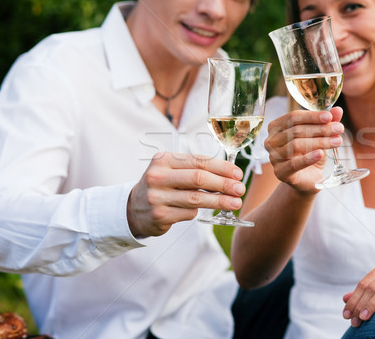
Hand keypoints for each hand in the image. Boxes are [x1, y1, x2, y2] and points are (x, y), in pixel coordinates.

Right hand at [127, 152, 245, 236]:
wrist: (133, 209)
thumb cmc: (162, 186)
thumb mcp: (172, 170)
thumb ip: (196, 169)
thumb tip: (230, 175)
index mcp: (163, 159)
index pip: (198, 161)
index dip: (221, 167)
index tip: (238, 173)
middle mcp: (158, 176)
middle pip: (198, 179)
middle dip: (223, 184)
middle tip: (240, 189)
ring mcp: (157, 197)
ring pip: (196, 198)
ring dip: (220, 201)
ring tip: (235, 202)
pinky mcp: (159, 215)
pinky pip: (189, 213)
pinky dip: (201, 211)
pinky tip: (207, 209)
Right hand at [264, 107, 344, 193]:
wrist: (308, 178)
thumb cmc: (310, 153)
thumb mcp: (320, 136)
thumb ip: (326, 123)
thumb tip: (337, 110)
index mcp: (276, 127)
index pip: (293, 117)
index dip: (312, 116)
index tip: (330, 117)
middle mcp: (271, 140)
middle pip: (295, 130)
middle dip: (320, 129)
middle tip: (338, 129)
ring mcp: (273, 157)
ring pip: (296, 145)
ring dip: (319, 142)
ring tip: (336, 142)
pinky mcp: (280, 172)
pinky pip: (294, 164)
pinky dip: (308, 158)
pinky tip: (320, 154)